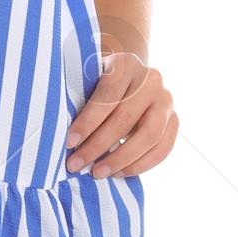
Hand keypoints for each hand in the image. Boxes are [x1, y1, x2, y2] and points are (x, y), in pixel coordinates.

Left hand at [64, 50, 178, 177]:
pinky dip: (141, 165)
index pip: (107, 96)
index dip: (87, 122)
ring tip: (98, 173)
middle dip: (98, 146)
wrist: (129, 79)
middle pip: (125, 118)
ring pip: (148, 136)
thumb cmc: (99, 83)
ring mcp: (166, 100)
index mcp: (127, 63)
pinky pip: (162, 148)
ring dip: (121, 160)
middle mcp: (151, 80)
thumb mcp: (89, 78)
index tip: (69, 143)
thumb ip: (80, 97)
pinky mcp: (174, 120)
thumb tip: (62, 135)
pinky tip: (119, 173)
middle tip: (76, 165)